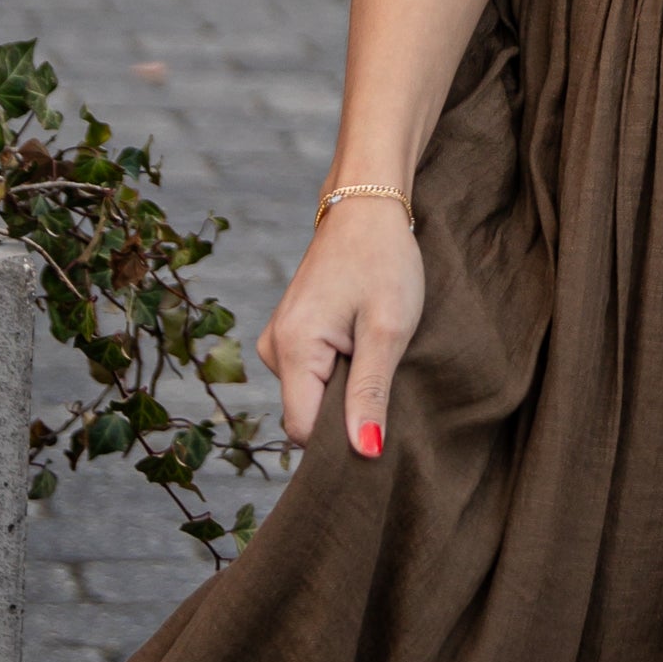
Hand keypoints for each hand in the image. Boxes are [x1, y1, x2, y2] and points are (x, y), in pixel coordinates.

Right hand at [257, 201, 425, 457]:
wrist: (366, 209)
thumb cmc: (383, 262)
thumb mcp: (388, 331)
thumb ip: (370, 394)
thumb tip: (365, 452)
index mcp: (293, 348)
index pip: (303, 430)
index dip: (341, 439)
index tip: (382, 426)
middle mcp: (274, 348)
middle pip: (306, 415)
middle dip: (345, 413)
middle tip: (388, 381)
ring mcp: (278, 341)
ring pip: (311, 397)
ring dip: (345, 389)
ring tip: (377, 353)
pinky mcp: (290, 335)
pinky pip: (311, 376)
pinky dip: (339, 372)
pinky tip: (363, 345)